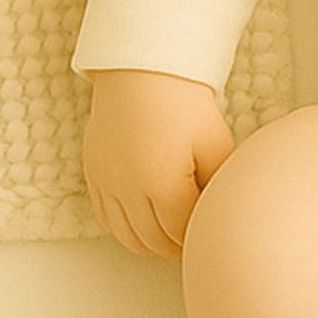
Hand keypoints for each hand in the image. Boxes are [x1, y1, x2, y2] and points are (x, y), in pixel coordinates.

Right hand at [81, 68, 235, 258]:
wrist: (143, 70)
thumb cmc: (184, 104)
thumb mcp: (216, 143)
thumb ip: (220, 185)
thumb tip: (223, 213)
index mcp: (161, 184)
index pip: (180, 232)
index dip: (198, 239)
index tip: (210, 238)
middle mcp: (127, 188)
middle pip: (153, 241)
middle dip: (176, 247)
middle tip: (195, 244)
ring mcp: (106, 182)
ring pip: (126, 236)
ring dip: (151, 243)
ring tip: (173, 236)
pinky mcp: (94, 172)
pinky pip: (106, 217)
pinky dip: (125, 228)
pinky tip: (145, 220)